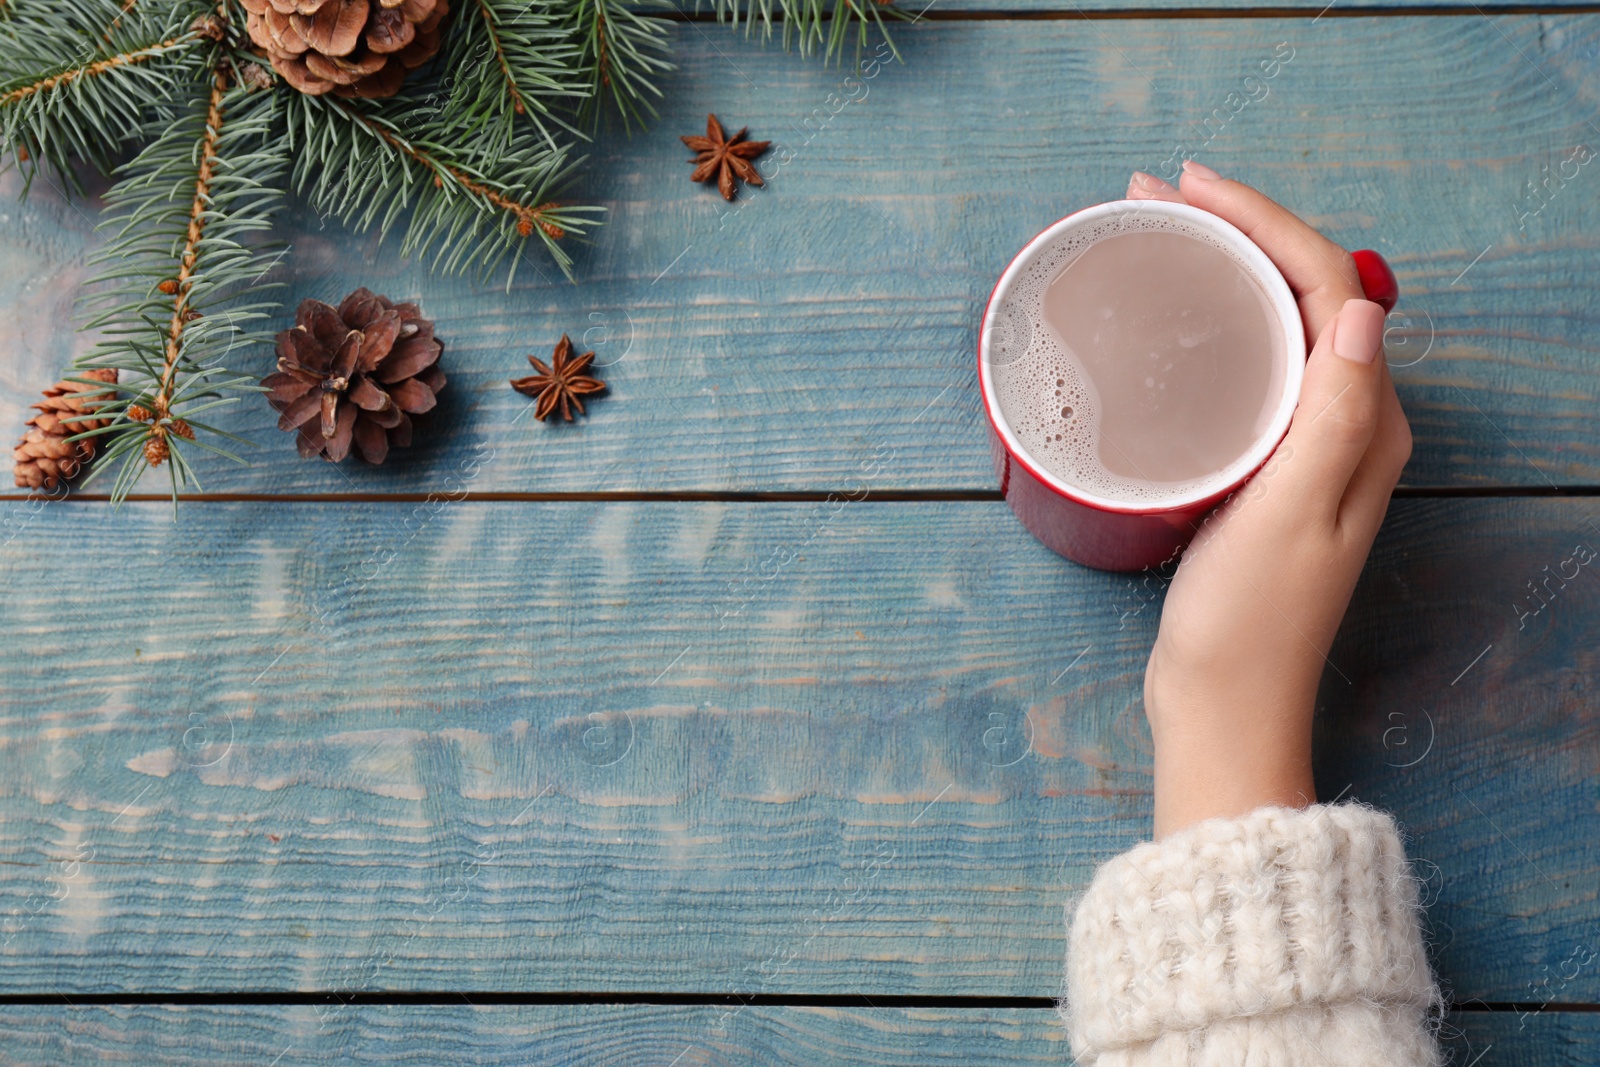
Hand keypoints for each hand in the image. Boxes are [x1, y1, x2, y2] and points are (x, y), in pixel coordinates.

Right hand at [1125, 163, 1412, 838]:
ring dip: (1224, 267)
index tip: (1191, 190)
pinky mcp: (1264, 467)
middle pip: (1305, 292)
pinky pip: (1250, 367)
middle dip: (1239, 230)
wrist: (1223, 705)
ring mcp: (1305, 446)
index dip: (1266, 224)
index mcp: (1364, 425)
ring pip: (1276, 324)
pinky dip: (1212, 323)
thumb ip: (1332, 417)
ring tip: (1158, 235)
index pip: (1330, 288)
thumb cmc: (1248, 623)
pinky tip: (1169, 319)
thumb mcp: (1289, 515)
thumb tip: (1357, 310)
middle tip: (1157, 196)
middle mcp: (1347, 425)